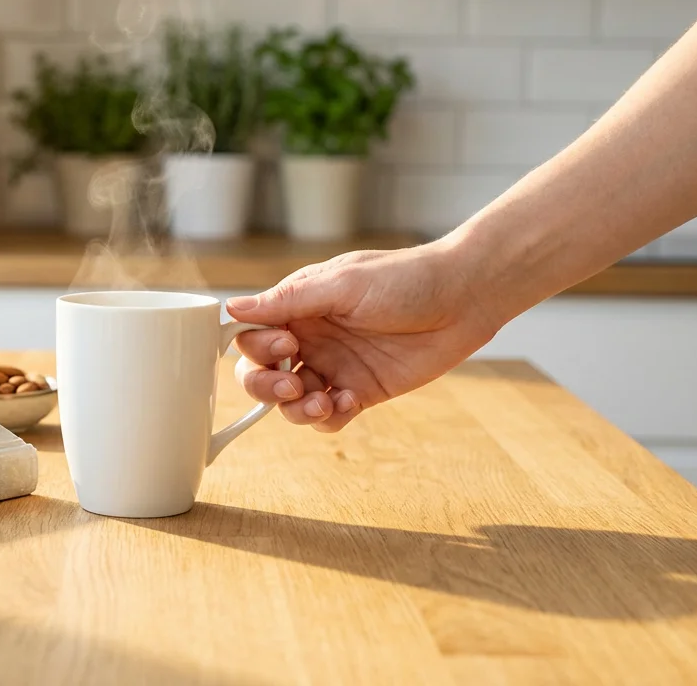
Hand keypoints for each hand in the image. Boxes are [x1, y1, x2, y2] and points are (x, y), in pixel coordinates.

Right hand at [229, 242, 502, 431]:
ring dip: (295, 410)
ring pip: (291, 402)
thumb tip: (233, 308)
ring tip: (322, 402)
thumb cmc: (404, 278)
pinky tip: (346, 402)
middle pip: (262, 374)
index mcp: (299, 307)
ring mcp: (335, 367)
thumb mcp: (342, 283)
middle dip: (265, 386)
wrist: (463, 298)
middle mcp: (310, 339)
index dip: (256, 348)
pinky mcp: (361, 391)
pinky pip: (329, 416)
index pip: (252, 335)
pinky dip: (328, 418)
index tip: (286, 343)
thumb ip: (288, 301)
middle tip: (292, 384)